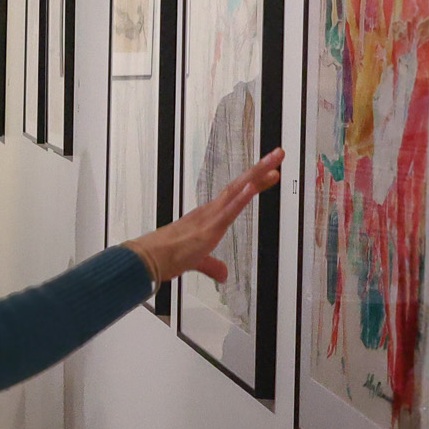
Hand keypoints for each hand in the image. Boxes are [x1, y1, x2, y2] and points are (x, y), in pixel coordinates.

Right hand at [126, 149, 284, 282]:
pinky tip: (252, 186)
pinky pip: (228, 211)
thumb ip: (212, 266)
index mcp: (208, 216)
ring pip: (237, 191)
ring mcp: (210, 217)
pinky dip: (240, 198)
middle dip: (260, 168)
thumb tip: (222, 274)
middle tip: (278, 154)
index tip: (270, 172)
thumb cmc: (167, 256)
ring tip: (274, 163)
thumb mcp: (198, 262)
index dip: (254, 182)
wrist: (149, 259)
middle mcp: (210, 211)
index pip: (236, 194)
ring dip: (256, 175)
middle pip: (240, 185)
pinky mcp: (208, 228)